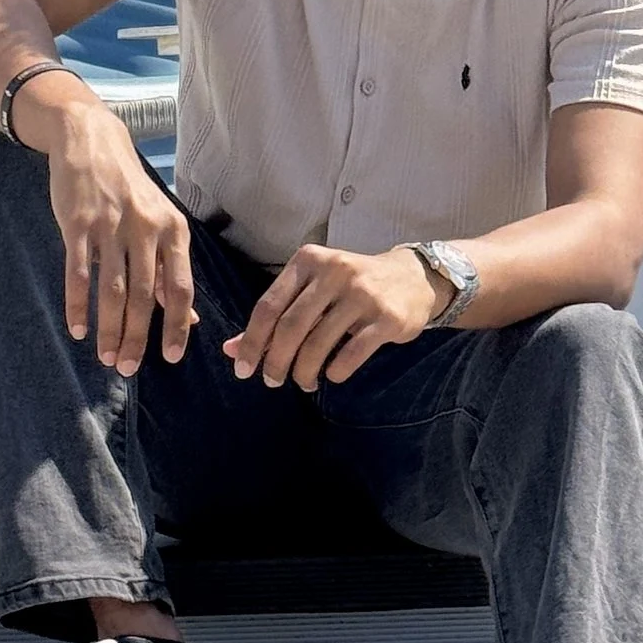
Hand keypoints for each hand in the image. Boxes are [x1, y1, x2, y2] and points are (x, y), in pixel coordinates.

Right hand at [31, 90, 195, 376]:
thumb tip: (189, 318)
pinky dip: (78, 304)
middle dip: (137, 337)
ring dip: (108, 328)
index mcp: (172, 230)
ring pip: (112, 289)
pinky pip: (79, 272)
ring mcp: (111, 225)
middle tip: (127, 368)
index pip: (180, 287)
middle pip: (145, 295)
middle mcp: (146, 229)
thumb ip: (171, 269)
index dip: (176, 326)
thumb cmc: (128, 190)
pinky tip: (77, 328)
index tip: (170, 357)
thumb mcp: (160, 222)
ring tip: (105, 356)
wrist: (92, 141)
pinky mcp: (78, 223)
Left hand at [226, 242, 442, 390]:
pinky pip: (352, 353)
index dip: (251, 342)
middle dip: (276, 361)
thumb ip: (274, 318)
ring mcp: (363, 294)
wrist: (411, 278)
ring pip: (319, 343)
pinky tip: (332, 375)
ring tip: (303, 382)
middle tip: (272, 382)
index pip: (269, 306)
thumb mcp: (311, 292)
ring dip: (305, 372)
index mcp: (309, 261)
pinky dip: (336, 371)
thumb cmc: (349, 287)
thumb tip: (231, 350)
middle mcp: (334, 271)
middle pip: (291, 327)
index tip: (243, 370)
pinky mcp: (388, 317)